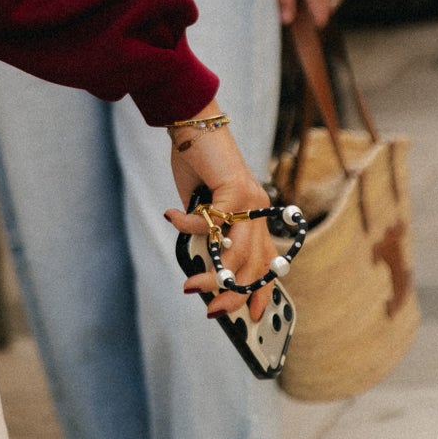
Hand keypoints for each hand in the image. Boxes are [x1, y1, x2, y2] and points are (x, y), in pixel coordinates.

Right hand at [164, 102, 275, 320]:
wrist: (195, 121)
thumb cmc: (196, 161)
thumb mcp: (199, 205)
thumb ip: (204, 231)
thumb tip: (198, 261)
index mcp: (255, 216)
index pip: (266, 262)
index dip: (263, 290)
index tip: (257, 317)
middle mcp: (259, 211)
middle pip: (254, 266)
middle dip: (235, 294)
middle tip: (215, 312)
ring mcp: (250, 201)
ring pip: (239, 253)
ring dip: (214, 275)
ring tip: (192, 286)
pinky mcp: (236, 189)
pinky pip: (213, 222)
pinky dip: (189, 225)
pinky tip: (171, 218)